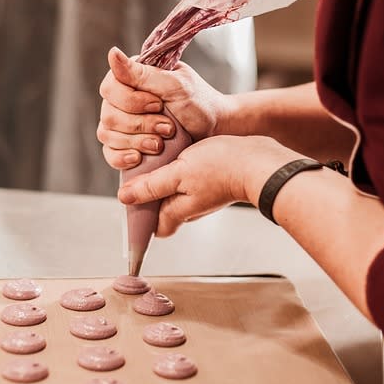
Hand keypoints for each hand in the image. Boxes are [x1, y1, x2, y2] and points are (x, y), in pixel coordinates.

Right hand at [97, 47, 229, 169]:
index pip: (109, 88)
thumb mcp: (175, 85)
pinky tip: (138, 158)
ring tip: (161, 144)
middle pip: (109, 115)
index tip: (158, 104)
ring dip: (136, 141)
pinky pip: (109, 154)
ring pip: (107, 135)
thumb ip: (142, 73)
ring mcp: (122, 124)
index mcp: (131, 78)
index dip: (131, 101)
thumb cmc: (198, 103)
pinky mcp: (126, 145)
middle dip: (140, 125)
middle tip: (168, 127)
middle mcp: (121, 100)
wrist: (213, 130)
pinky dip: (122, 157)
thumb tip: (111, 53)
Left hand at [117, 135, 301, 235]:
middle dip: (149, 195)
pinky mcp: (210, 184)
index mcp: (178, 212)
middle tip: (141, 172)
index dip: (139, 218)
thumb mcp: (179, 173)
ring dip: (164, 180)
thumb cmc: (222, 167)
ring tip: (159, 160)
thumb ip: (152, 186)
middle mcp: (190, 209)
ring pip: (174, 194)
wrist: (258, 161)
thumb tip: (125, 197)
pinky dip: (179, 172)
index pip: (152, 227)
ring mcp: (201, 198)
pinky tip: (178, 155)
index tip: (130, 199)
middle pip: (161, 210)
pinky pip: (187, 182)